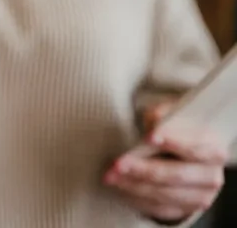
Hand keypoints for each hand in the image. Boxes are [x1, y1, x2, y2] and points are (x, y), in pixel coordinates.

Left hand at [104, 100, 226, 223]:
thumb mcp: (172, 114)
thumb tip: (153, 126)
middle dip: (143, 169)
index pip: (194, 149)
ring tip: (111, 176)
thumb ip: (163, 117)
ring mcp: (199, 197)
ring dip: (134, 186)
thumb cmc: (177, 128)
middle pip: (176, 175)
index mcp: (213, 151)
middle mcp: (210, 178)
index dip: (173, 143)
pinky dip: (137, 199)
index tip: (149, 137)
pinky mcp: (184, 210)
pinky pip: (159, 208)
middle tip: (118, 163)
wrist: (186, 148)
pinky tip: (120, 187)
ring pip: (165, 195)